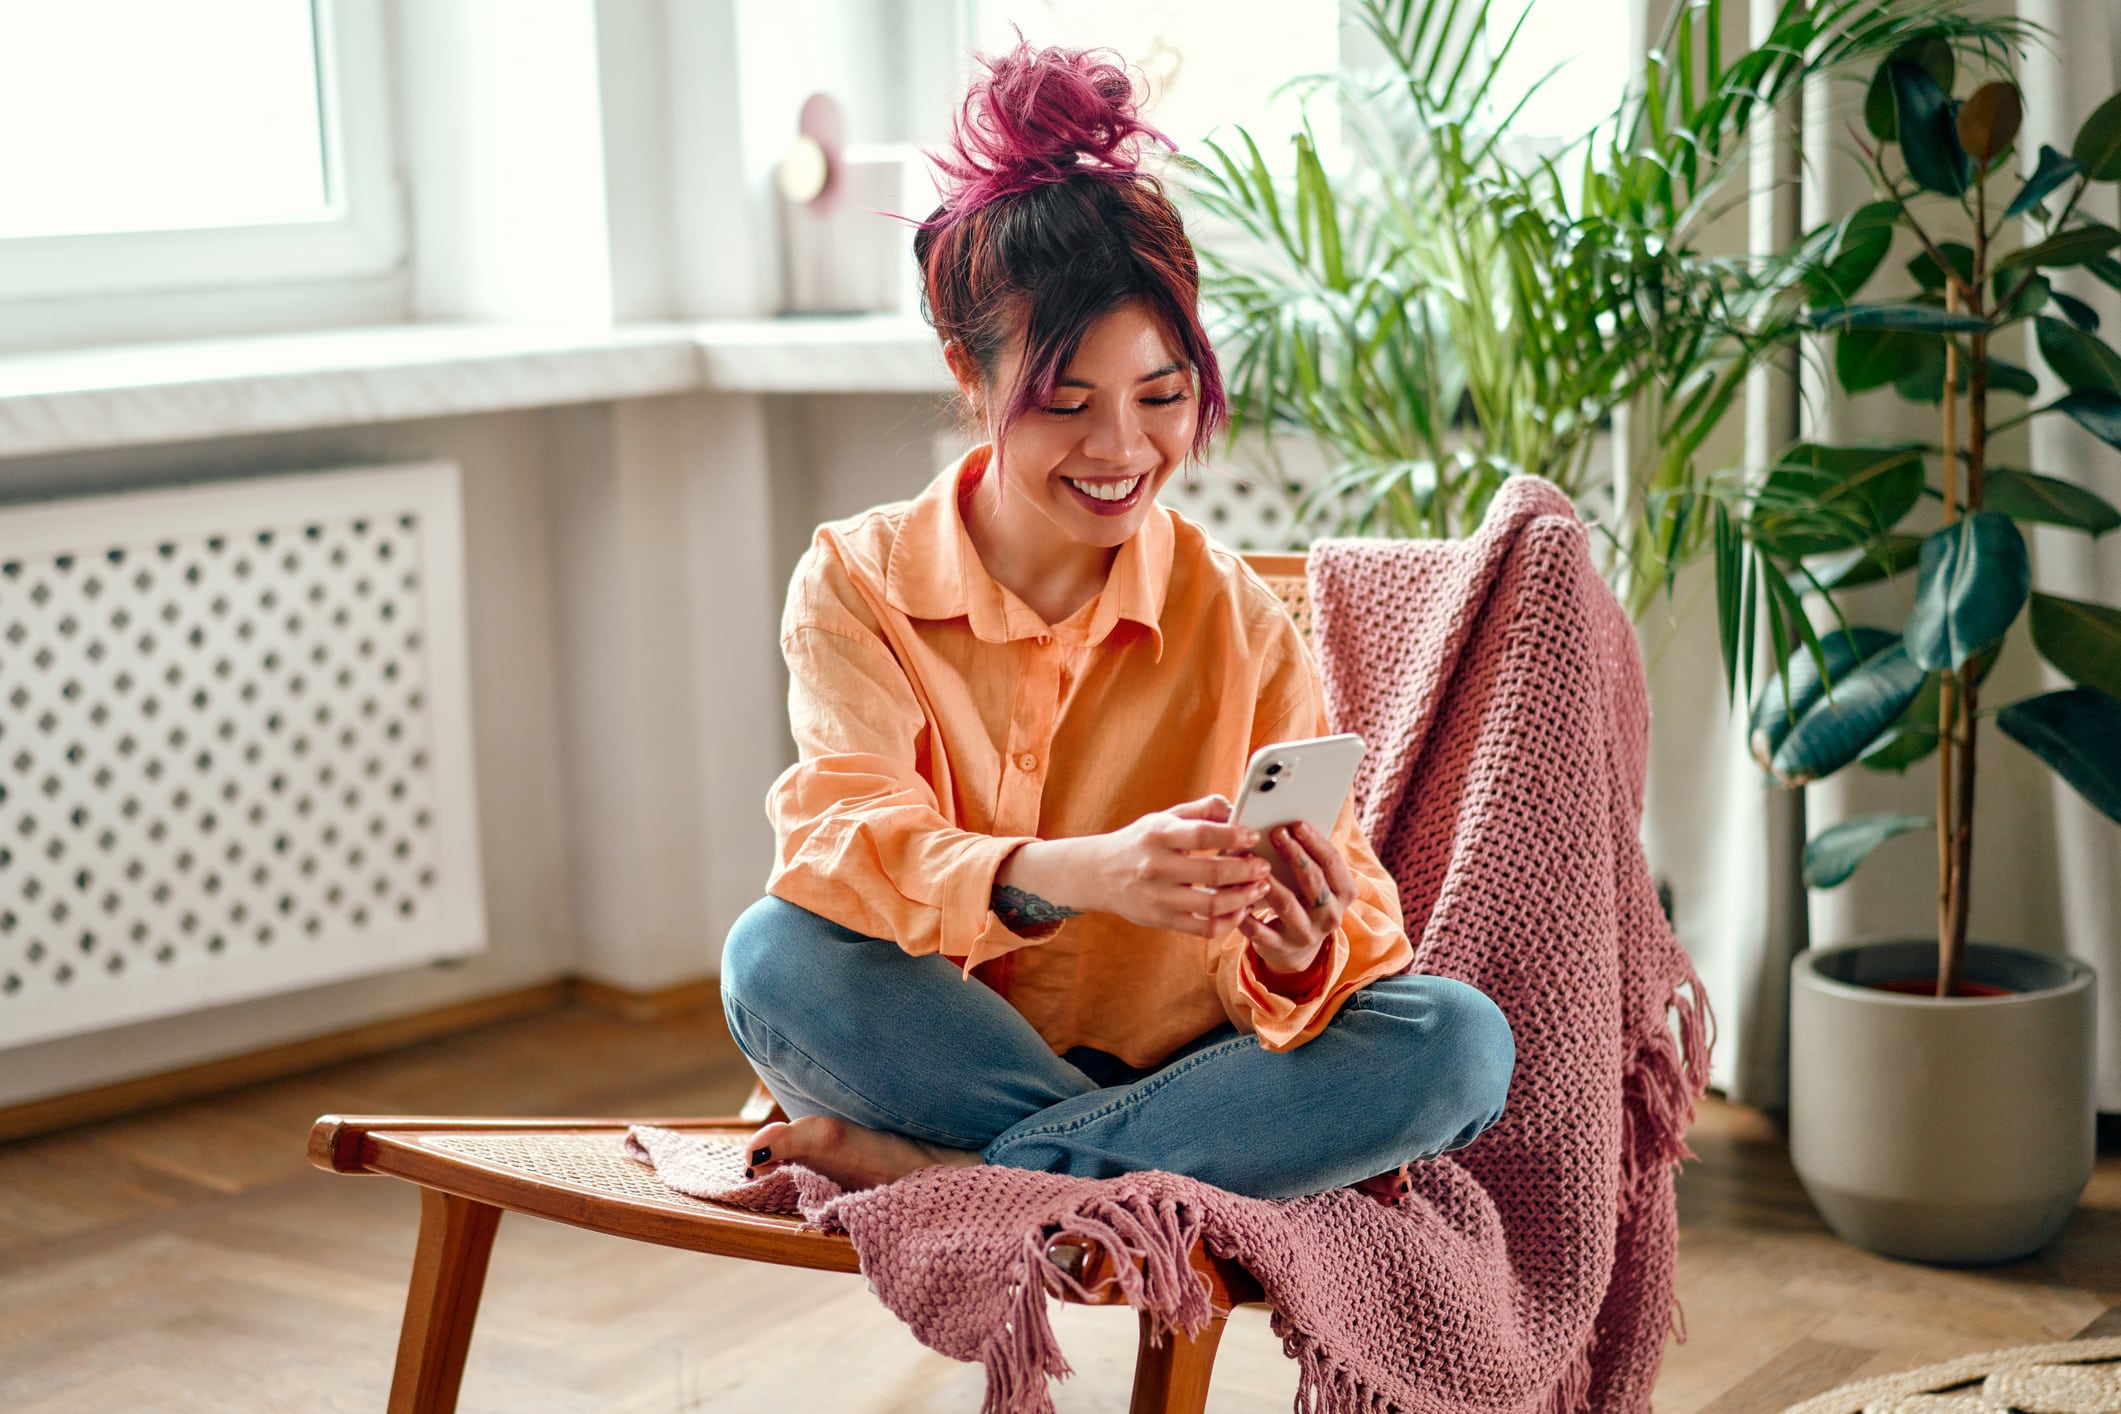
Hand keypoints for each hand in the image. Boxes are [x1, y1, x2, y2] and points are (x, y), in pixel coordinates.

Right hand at [1069, 794, 1273, 937]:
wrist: (1098, 874)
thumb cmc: (1138, 843)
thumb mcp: (1162, 818)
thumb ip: (1200, 811)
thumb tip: (1235, 807)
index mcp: (1158, 835)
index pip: (1202, 835)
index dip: (1233, 836)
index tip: (1253, 836)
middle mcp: (1157, 867)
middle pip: (1213, 873)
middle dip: (1247, 870)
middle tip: (1264, 866)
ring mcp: (1159, 898)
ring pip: (1212, 905)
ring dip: (1244, 898)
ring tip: (1260, 888)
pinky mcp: (1162, 921)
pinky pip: (1204, 928)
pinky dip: (1229, 922)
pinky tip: (1240, 909)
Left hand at [1237, 819, 1358, 980]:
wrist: (1297, 945)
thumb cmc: (1305, 898)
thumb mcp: (1318, 881)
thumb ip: (1310, 856)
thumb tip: (1287, 823)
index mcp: (1344, 893)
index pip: (1332, 862)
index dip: (1314, 841)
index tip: (1296, 823)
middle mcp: (1330, 915)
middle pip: (1313, 880)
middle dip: (1294, 854)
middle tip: (1275, 832)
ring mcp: (1305, 933)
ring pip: (1286, 903)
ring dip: (1268, 879)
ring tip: (1251, 859)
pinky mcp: (1280, 947)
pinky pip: (1259, 929)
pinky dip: (1246, 911)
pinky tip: (1234, 893)